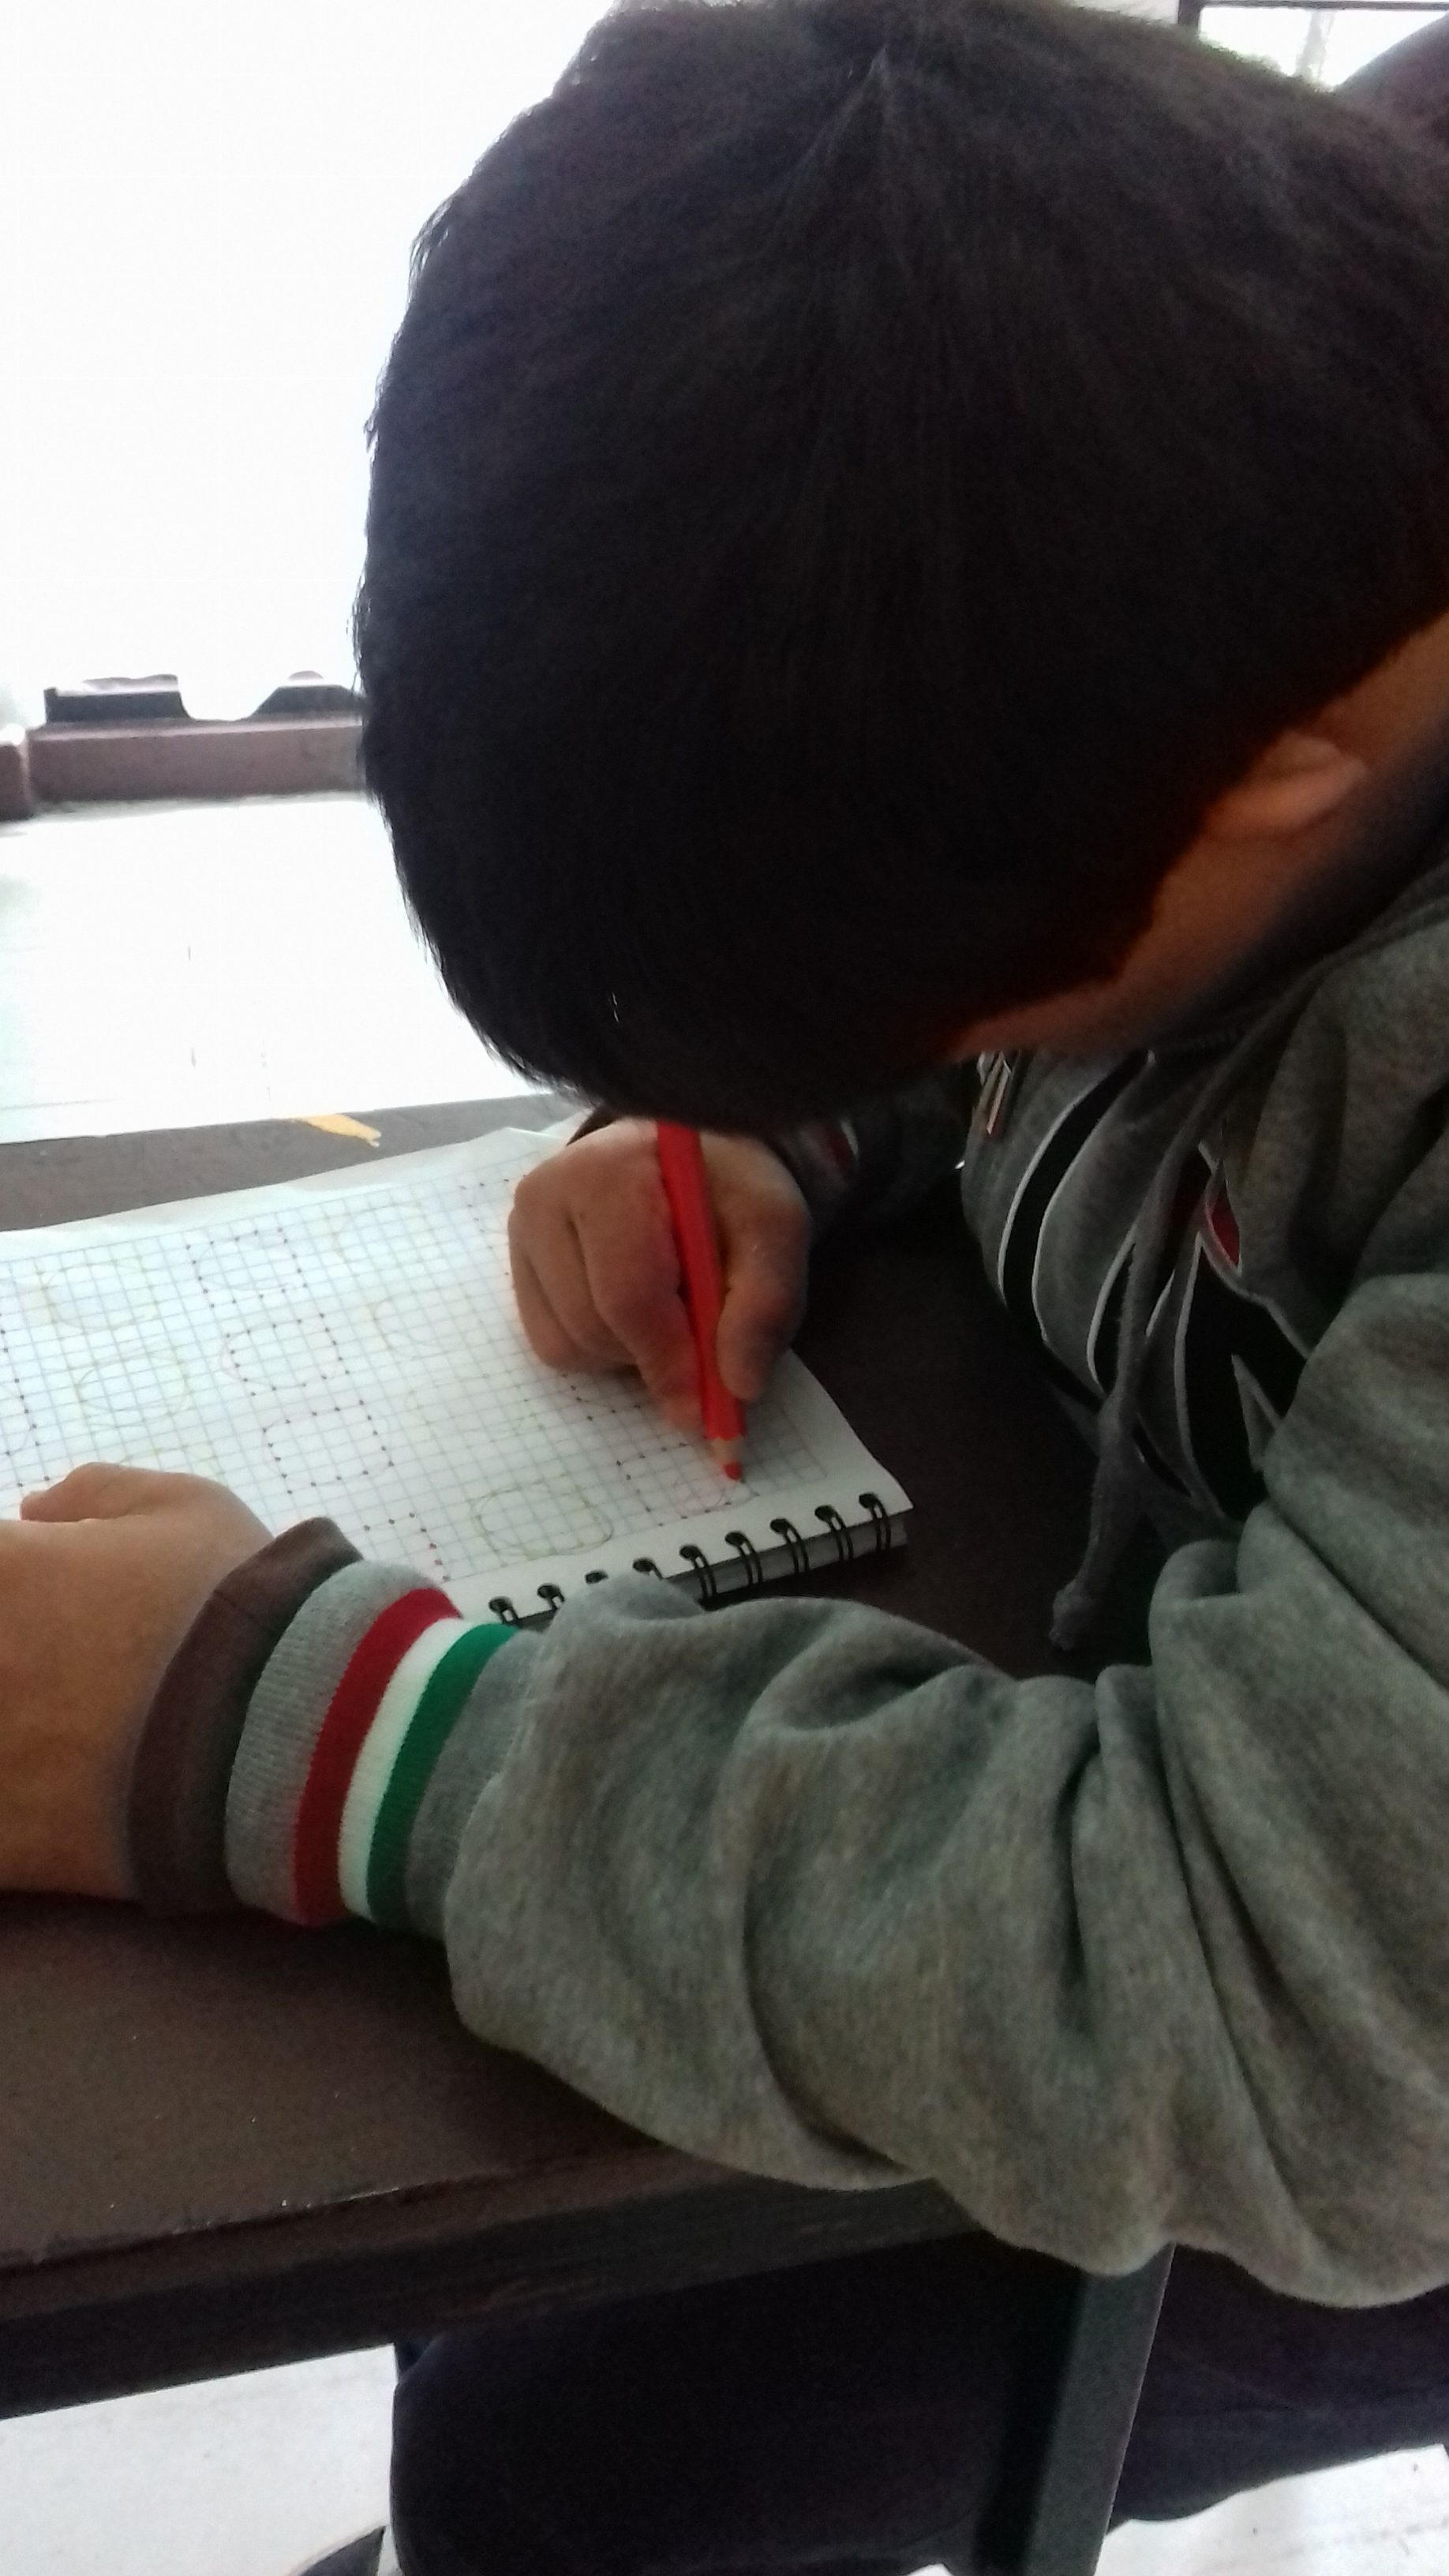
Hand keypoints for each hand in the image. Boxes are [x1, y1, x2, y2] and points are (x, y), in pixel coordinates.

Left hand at [0, 1465, 268, 1898]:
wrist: (302, 1730)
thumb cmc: (243, 1602)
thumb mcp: (187, 1509)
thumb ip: (94, 1494)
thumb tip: (32, 1507)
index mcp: (1, 1568)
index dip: (13, 1576)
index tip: (43, 1595)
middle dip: (10, 1647)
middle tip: (56, 1665)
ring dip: (10, 1722)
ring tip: (58, 1726)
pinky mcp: (2, 1847)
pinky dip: (12, 1807)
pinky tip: (54, 1796)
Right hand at [509, 1122, 809, 1429]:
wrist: (693, 1157)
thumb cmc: (732, 1192)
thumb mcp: (775, 1233)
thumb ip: (766, 1304)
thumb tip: (739, 1387)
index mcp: (609, 1173)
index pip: (627, 1292)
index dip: (668, 1359)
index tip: (706, 1405)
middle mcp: (546, 1196)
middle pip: (593, 1325)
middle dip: (653, 1356)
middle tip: (703, 1343)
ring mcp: (523, 1231)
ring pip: (568, 1344)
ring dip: (627, 1355)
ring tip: (669, 1311)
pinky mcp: (518, 1264)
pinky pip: (552, 1344)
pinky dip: (600, 1348)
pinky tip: (633, 1312)